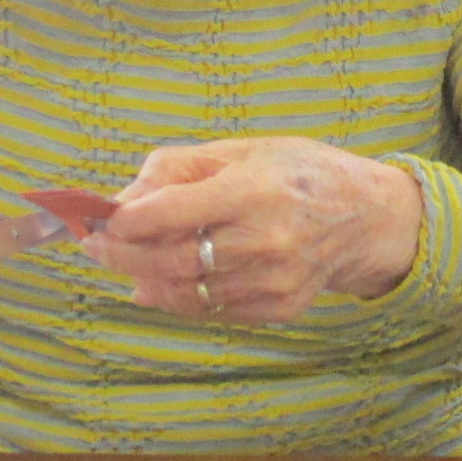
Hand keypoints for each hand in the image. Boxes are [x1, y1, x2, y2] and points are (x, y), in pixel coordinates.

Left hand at [85, 137, 421, 323]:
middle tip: (93, 243)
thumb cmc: (298, 173)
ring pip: (184, 291)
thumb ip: (177, 171)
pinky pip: (209, 310)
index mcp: (255, 190)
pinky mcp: (277, 308)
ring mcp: (273, 281)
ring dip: (140, 277)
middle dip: (121, 253)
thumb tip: (121, 202)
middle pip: (170, 259)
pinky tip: (154, 282)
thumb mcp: (241, 150)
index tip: (96, 218)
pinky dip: (173, 297)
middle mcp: (265, 240)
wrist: (368, 218)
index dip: (124, 220)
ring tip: (121, 260)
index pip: (171, 212)